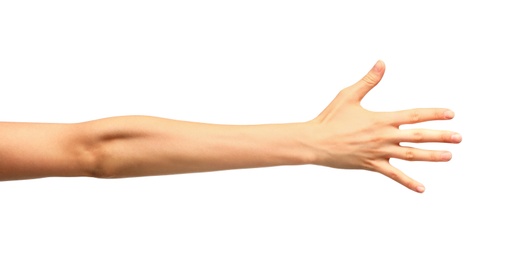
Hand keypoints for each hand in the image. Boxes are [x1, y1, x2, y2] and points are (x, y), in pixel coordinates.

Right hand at [308, 60, 461, 192]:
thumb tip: (382, 63)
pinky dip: (408, 182)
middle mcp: (383, 136)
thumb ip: (368, 80)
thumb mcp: (349, 95)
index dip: (433, 114)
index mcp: (381, 119)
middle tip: (459, 138)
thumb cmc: (330, 117)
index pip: (413, 115)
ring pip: (410, 156)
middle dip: (440, 136)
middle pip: (417, 136)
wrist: (315, 142)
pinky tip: (422, 188)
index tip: (450, 114)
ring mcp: (378, 152)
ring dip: (431, 156)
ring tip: (449, 156)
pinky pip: (393, 175)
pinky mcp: (371, 165)